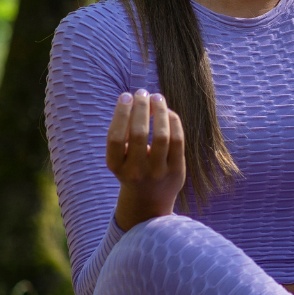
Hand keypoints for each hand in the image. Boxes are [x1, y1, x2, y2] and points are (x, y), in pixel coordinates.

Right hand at [106, 90, 184, 229]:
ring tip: (157, 97)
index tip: (125, 96)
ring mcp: (157, 172)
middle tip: (142, 92)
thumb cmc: (132, 169)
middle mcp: (135, 171)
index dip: (121, 113)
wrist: (148, 202)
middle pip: (139, 134)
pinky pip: (177, 141)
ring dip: (159, 112)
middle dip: (141, 108)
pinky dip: (174, 123)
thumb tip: (135, 100)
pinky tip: (169, 112)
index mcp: (116, 166)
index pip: (116, 137)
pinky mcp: (177, 171)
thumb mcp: (120, 157)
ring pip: (162, 136)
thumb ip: (125, 133)